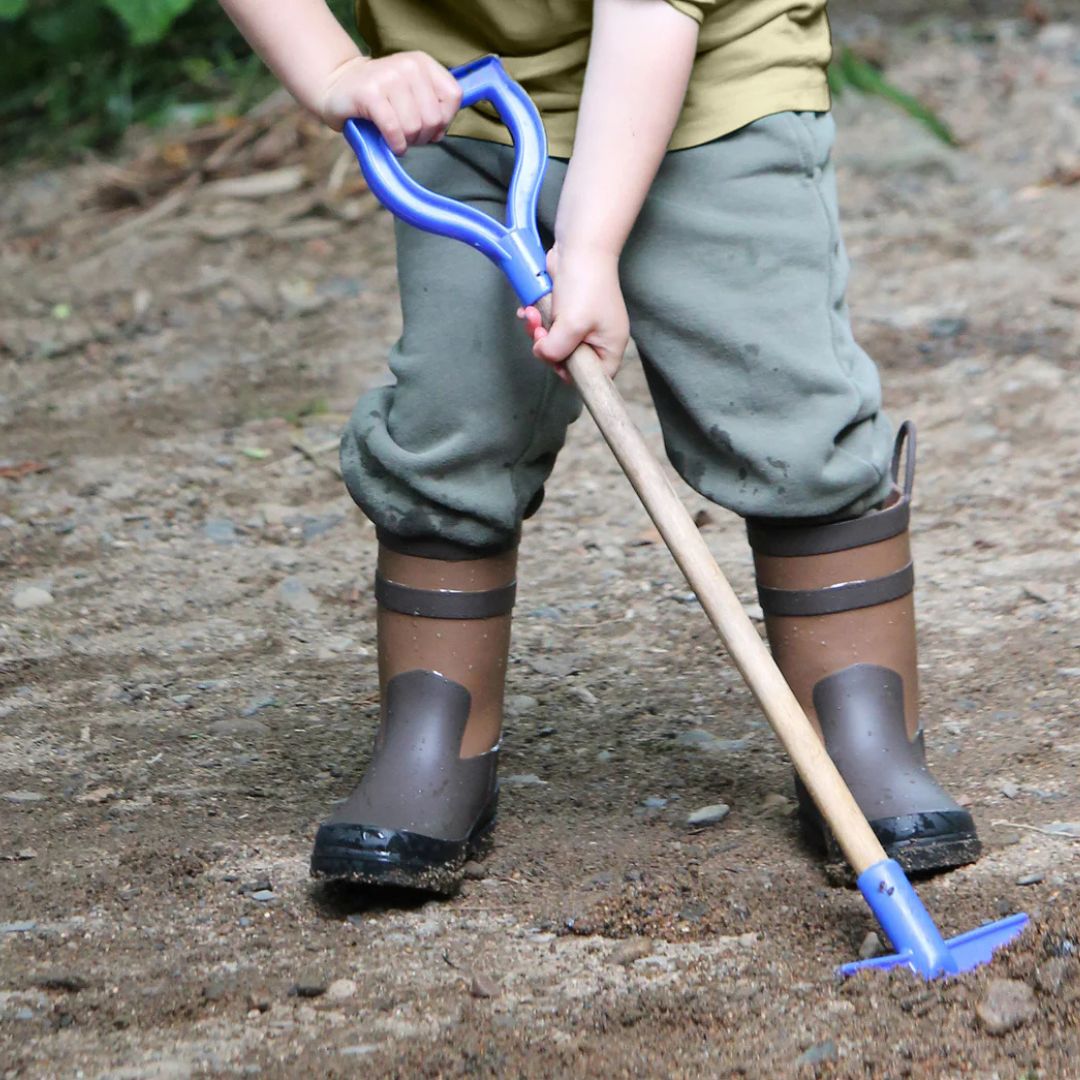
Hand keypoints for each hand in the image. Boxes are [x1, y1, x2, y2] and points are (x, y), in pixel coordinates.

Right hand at [318, 52, 461, 152]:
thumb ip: (434, 107)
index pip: (453, 96)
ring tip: (397, 137)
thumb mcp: (412, 93)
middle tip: (408, 135)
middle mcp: (408, 65)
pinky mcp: (370, 93)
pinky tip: (391, 144)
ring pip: (414, 127)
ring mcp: (388, 77)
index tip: (429, 125)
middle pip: (434, 118)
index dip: (445, 120)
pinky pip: (394, 130)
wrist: (339, 87)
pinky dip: (396, 144)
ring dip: (407, 141)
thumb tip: (440, 133)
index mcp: (422, 63)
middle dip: (423, 136)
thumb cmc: (381, 98)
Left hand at [518, 245, 627, 381]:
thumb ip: (556, 350)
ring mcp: (582, 325)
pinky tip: (528, 310)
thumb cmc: (586, 284)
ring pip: (554, 343)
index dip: (572, 374)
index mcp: (609, 346)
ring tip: (532, 315)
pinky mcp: (566, 311)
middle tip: (540, 332)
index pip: (594, 377)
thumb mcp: (572, 326)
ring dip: (537, 331)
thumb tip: (542, 354)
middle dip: (548, 348)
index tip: (556, 360)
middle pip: (568, 361)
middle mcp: (597, 338)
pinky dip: (536, 320)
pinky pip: (548, 326)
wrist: (580, 246)